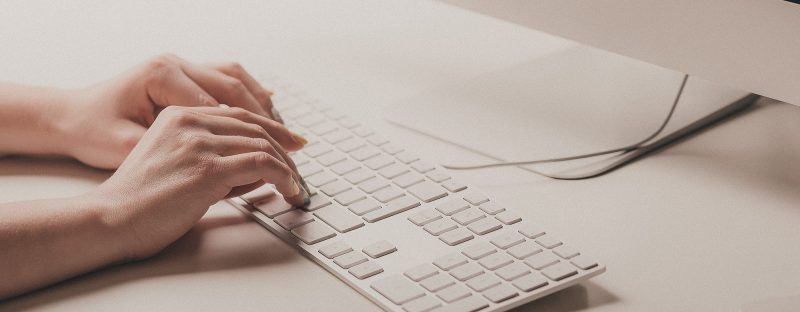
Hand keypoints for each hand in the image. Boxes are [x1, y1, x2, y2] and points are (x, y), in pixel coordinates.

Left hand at [58, 53, 302, 168]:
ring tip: (287, 131)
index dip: (251, 134)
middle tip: (296, 145)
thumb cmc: (92, 130)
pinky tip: (268, 110)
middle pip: (236, 87)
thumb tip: (223, 167)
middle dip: (269, 118)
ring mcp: (181, 64)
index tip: (274, 158)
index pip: (220, 105)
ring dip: (265, 104)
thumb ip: (177, 153)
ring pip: (237, 77)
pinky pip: (227, 77)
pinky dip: (251, 93)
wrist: (68, 114)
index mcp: (161, 75)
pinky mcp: (184, 72)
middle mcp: (175, 62)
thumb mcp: (128, 147)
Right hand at [89, 105, 308, 258]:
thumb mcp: (176, 162)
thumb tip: (257, 168)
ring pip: (262, 144)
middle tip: (299, 167)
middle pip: (254, 126)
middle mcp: (190, 122)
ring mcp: (200, 143)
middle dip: (285, 147)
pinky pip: (261, 164)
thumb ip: (213, 156)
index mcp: (179, 115)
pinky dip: (283, 176)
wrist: (112, 218)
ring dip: (287, 166)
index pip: (239, 115)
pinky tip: (288, 189)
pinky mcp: (208, 168)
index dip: (271, 127)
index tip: (291, 141)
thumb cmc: (141, 200)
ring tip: (295, 185)